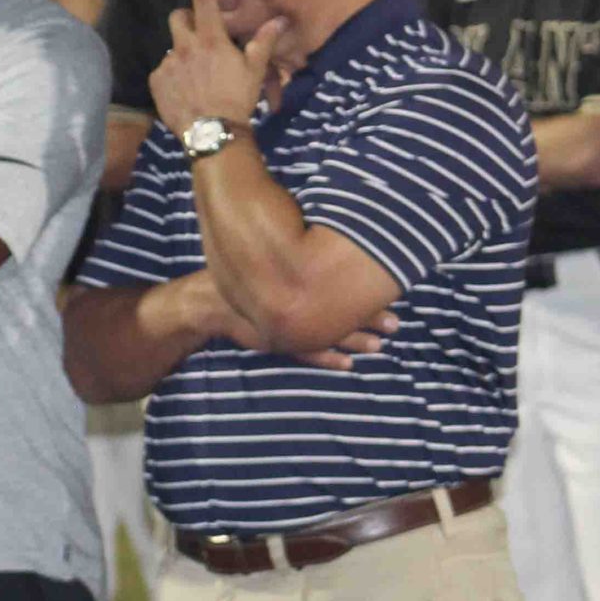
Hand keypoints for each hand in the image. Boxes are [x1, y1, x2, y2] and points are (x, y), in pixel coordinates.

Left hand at [150, 0, 287, 139]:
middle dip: (185, 20)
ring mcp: (168, 64)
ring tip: (197, 77)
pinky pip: (163, 71)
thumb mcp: (255, 70)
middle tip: (198, 36)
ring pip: (172, 49)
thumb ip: (264, 42)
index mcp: (211, 40)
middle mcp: (185, 47)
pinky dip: (172, 77)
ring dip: (182, 55)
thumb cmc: (238, 99)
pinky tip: (186, 92)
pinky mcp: (156, 82)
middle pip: (177, 18)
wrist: (212, 132)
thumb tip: (280, 20)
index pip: (204, 0)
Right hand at [179, 271, 395, 368]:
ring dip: (354, 340)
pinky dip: (325, 358)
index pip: (339, 284)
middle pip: (339, 311)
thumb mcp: (269, 255)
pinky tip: (345, 364)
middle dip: (368, 318)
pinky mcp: (277, 341)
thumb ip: (298, 250)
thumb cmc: (237, 272)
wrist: (205, 302)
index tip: (391, 291)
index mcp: (297, 278)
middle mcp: (295, 303)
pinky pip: (306, 353)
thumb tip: (327, 236)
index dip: (365, 291)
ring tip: (378, 344)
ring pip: (327, 334)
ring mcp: (287, 326)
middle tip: (394, 324)